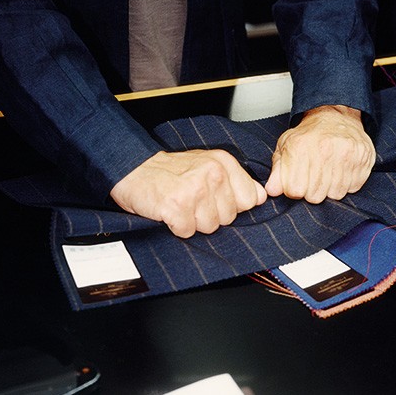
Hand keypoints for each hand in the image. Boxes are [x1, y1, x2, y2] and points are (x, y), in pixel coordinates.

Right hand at [110, 149, 267, 237]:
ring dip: (193, 221)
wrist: (133, 169)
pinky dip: (177, 226)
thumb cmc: (172, 171)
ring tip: (181, 204)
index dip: (232, 205)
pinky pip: (188, 231)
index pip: (250, 199)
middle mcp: (213, 173)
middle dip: (211, 214)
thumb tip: (262, 197)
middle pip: (229, 217)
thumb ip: (237, 181)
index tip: (215, 198)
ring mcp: (195, 190)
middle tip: (192, 199)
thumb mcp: (209, 165)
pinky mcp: (177, 206)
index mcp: (223, 162)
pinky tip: (170, 211)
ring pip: (210, 227)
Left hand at [265, 105, 375, 202]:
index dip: (294, 189)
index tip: (297, 181)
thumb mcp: (285, 147)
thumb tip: (271, 191)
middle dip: (312, 191)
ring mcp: (346, 154)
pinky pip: (353, 188)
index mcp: (300, 147)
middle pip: (315, 196)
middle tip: (314, 177)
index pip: (295, 190)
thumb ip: (277, 171)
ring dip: (330, 188)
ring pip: (335, 195)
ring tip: (328, 172)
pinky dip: (347, 184)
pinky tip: (341, 170)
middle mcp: (324, 149)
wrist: (334, 116)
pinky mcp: (363, 157)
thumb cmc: (308, 135)